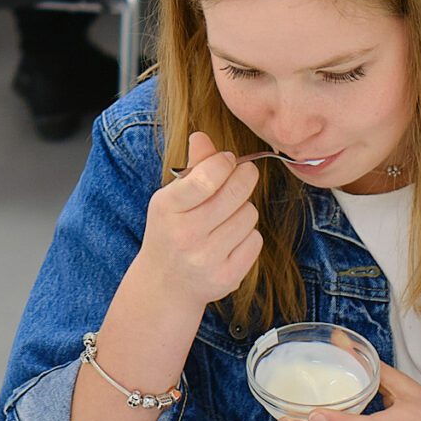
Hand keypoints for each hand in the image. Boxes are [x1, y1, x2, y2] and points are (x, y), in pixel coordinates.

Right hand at [137, 131, 263, 314]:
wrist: (166, 284)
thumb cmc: (172, 230)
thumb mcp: (172, 198)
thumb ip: (193, 167)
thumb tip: (202, 136)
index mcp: (167, 208)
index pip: (205, 178)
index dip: (224, 163)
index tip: (228, 160)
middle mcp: (185, 235)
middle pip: (235, 194)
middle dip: (245, 178)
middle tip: (245, 174)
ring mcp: (206, 259)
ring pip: (249, 216)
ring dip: (244, 210)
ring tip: (228, 217)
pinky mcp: (227, 277)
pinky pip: (255, 240)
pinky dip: (248, 235)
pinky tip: (231, 240)